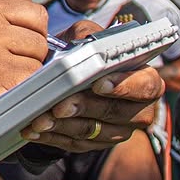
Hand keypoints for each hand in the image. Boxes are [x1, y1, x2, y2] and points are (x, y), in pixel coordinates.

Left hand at [19, 19, 163, 151]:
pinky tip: (33, 129)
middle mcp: (137, 110)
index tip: (98, 83)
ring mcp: (117, 130)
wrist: (68, 74)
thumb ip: (87, 35)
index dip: (125, 86)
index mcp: (144, 80)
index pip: (146, 86)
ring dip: (62, 126)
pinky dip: (52, 136)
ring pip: (92, 132)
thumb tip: (81, 43)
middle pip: (114, 112)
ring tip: (39, 119)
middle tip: (59, 105)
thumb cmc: (82, 52)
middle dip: (84, 107)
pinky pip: (75, 144)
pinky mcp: (96, 144)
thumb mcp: (85, 36)